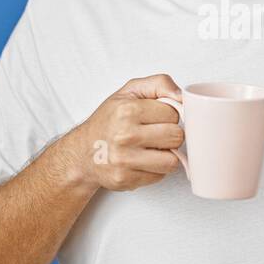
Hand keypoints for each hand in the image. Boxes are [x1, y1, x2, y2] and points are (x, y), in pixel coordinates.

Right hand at [67, 74, 184, 190]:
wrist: (82, 151)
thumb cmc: (109, 121)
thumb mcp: (130, 92)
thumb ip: (158, 84)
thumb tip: (181, 95)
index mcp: (127, 110)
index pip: (173, 113)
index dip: (168, 115)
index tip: (155, 118)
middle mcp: (124, 135)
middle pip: (176, 137)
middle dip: (170, 135)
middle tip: (155, 134)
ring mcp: (124, 160)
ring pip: (172, 160)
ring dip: (165, 155)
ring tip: (151, 148)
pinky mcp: (125, 179)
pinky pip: (160, 176)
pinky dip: (155, 170)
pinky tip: (142, 162)